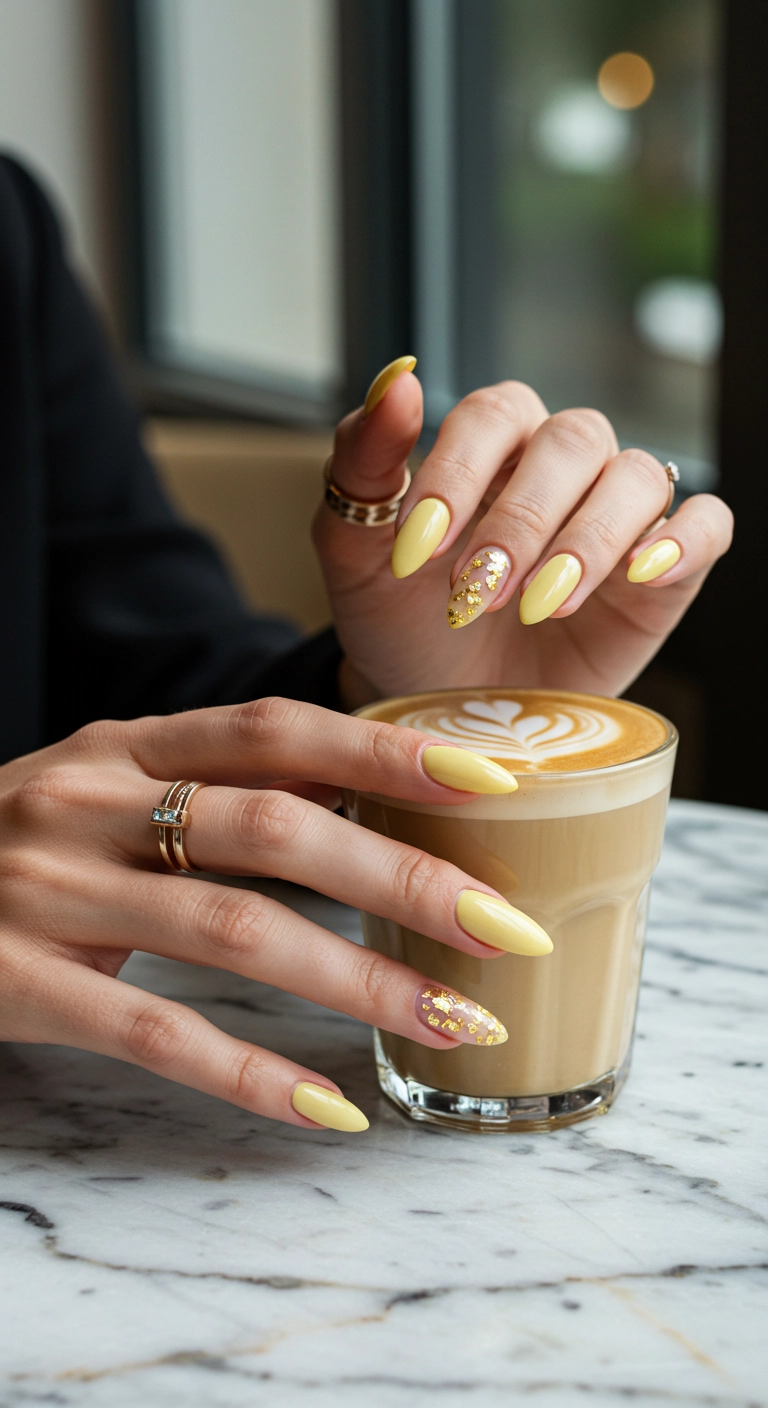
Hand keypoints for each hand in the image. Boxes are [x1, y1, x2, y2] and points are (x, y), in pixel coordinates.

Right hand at [0, 698, 547, 1131]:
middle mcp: (88, 802)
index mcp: (123, 746)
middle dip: (401, 880)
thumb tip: (363, 797)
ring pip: (231, 931)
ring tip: (453, 1022)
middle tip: (503, 927)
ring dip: (357, 982)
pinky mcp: (15, 982)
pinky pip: (153, 1032)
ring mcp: (48, 891)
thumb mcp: (104, 790)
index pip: (274, 731)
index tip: (490, 783)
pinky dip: (251, 1072)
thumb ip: (211, 788)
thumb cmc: (19, 847)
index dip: (384, 753)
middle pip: (273, 829)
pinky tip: (330, 1105)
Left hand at [314, 361, 732, 702]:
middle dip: (523, 520)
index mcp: (491, 442)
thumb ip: (364, 462)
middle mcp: (561, 464)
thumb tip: (399, 377)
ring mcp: (618, 514)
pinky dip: (684, 540)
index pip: (493, 415)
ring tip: (541, 604)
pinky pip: (707, 524)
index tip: (420, 549)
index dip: (459, 473)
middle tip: (478, 593)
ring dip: (590, 539)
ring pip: (638, 477)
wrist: (438, 705)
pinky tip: (640, 574)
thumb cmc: (400, 621)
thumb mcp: (355, 552)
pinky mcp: (663, 573)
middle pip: (573, 441)